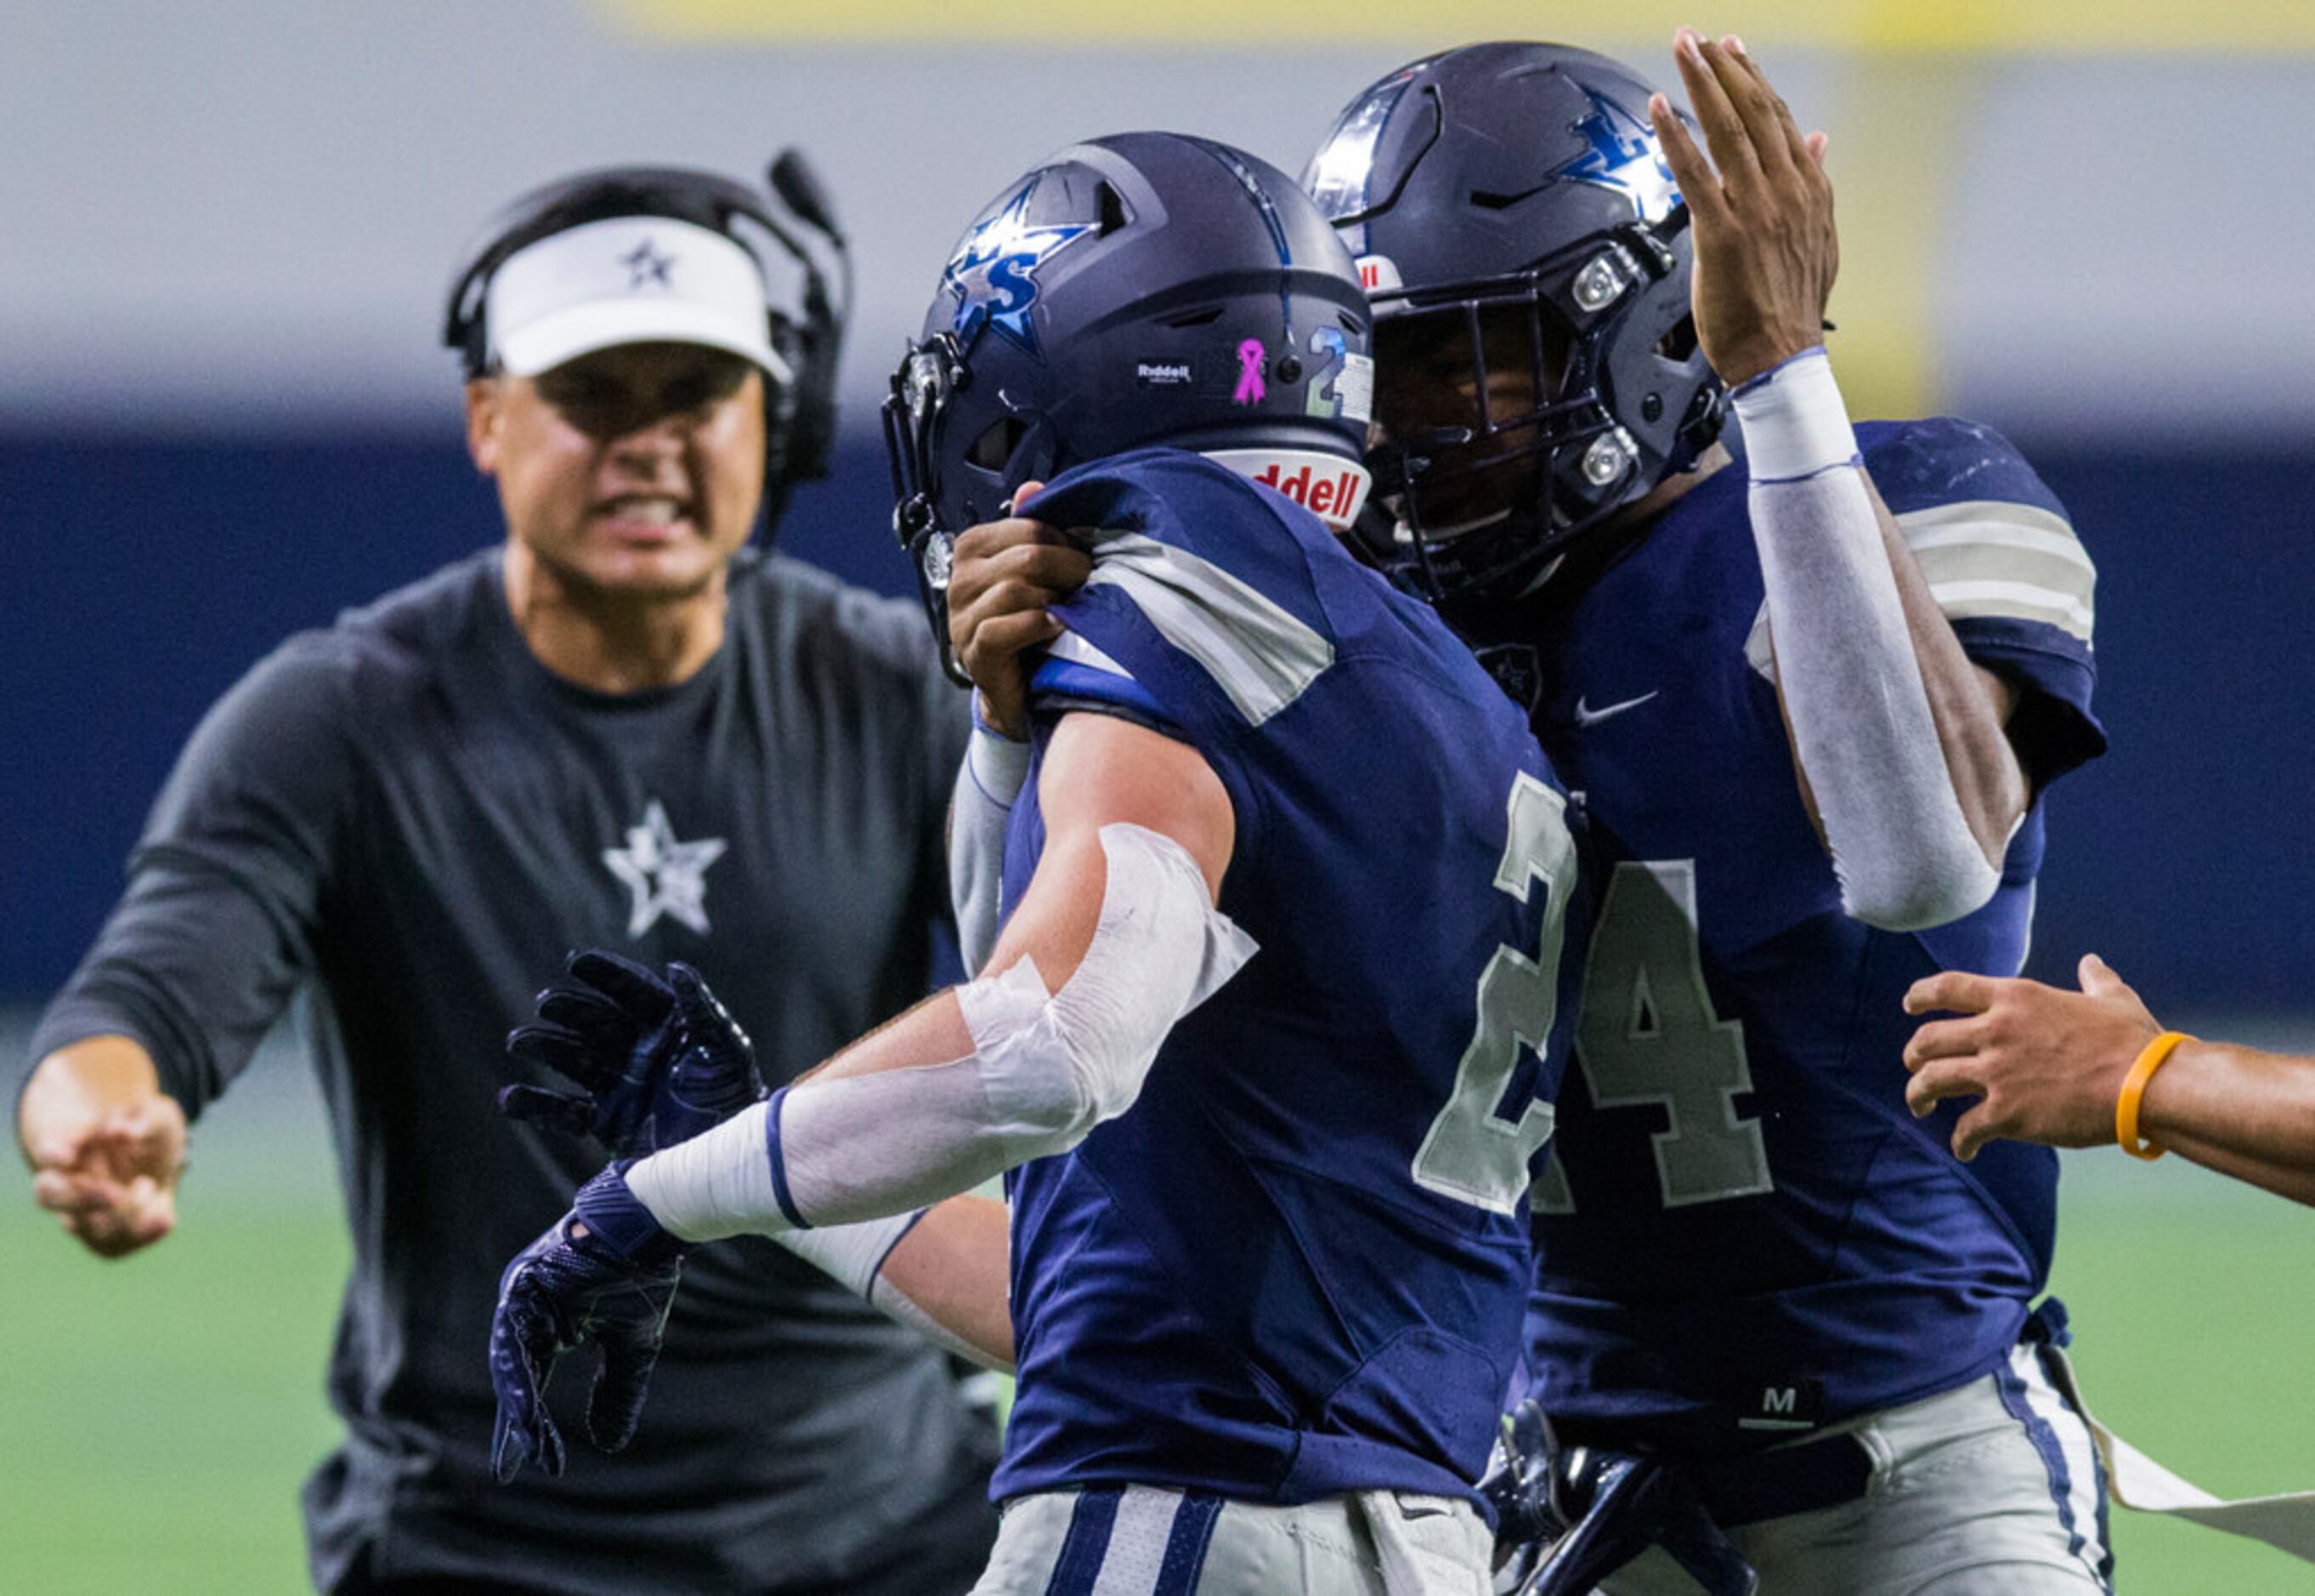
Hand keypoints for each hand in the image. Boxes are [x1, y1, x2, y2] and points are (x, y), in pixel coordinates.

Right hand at [23, 1058, 186, 1258]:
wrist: (154, 1155)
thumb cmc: (145, 1129)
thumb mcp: (154, 1114)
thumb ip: (140, 1119)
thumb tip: (120, 1132)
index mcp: (67, 1146)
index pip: (47, 1152)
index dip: (52, 1155)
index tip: (66, 1155)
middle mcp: (66, 1183)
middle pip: (50, 1196)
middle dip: (81, 1199)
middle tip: (115, 1193)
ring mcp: (82, 1213)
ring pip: (84, 1229)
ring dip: (122, 1215)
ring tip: (146, 1183)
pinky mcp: (108, 1237)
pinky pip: (115, 1247)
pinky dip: (143, 1233)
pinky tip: (165, 1216)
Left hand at [490, 1165, 688, 1481]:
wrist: (653, 1223)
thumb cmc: (643, 1274)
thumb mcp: (632, 1346)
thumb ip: (616, 1391)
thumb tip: (608, 1444)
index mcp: (548, 1319)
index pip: (532, 1378)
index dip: (533, 1421)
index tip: (538, 1463)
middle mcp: (527, 1308)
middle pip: (515, 1375)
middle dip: (515, 1425)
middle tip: (509, 1470)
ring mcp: (520, 1292)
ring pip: (511, 1361)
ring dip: (519, 1407)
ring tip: (525, 1448)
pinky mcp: (523, 1282)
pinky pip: (513, 1337)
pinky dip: (519, 1375)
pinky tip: (524, 1409)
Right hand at [502, 952, 765, 1156]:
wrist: (728, 1159)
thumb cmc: (735, 1097)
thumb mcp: (726, 1048)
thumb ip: (700, 1008)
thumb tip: (675, 968)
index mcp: (670, 1025)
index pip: (633, 992)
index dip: (606, 975)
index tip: (576, 962)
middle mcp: (640, 1051)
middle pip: (597, 1022)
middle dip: (570, 1011)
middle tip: (546, 1003)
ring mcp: (620, 1085)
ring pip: (574, 1059)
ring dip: (545, 1048)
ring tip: (518, 1041)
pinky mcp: (607, 1121)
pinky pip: (564, 1111)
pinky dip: (535, 1106)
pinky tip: (508, 1098)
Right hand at [945, 481, 1091, 739]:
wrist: (1019, 687)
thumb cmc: (1030, 621)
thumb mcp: (1034, 572)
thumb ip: (1033, 531)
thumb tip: (1032, 487)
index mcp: (972, 548)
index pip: (1028, 528)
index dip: (1065, 542)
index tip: (1084, 561)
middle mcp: (960, 579)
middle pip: (1027, 557)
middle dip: (1068, 570)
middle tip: (1087, 586)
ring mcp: (961, 618)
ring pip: (1017, 591)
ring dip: (1055, 600)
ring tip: (1070, 610)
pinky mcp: (973, 652)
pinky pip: (1006, 629)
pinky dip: (1038, 626)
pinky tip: (1056, 628)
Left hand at [1650, 30, 1836, 386]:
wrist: (1780, 355)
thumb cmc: (1790, 306)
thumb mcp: (1819, 238)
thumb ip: (1816, 184)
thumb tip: (1818, 140)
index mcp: (1808, 189)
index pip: (1778, 119)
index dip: (1753, 79)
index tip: (1733, 51)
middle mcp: (1785, 190)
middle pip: (1752, 112)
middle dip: (1724, 67)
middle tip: (1698, 36)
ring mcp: (1755, 209)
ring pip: (1727, 131)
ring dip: (1701, 83)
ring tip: (1683, 48)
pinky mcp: (1721, 232)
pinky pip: (1694, 172)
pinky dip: (1675, 135)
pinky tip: (1660, 107)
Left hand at [1902, 955, 2164, 1160]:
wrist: (2149, 1085)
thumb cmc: (2135, 1042)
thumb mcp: (2112, 998)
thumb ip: (2094, 979)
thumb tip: (2092, 962)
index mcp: (2016, 998)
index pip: (1947, 987)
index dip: (1920, 996)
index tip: (1909, 1005)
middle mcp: (1997, 1030)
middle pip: (1927, 1040)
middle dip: (1913, 1056)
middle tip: (1914, 1067)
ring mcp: (1998, 1072)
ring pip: (1930, 1081)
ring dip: (1918, 1095)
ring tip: (1920, 1106)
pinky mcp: (2007, 1113)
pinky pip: (1965, 1128)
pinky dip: (1960, 1141)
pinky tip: (1965, 1148)